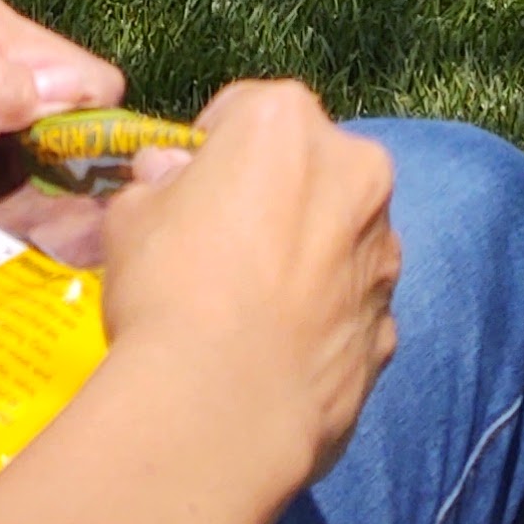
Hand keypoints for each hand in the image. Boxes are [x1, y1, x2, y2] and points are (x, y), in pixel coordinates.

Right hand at [94, 81, 398, 492]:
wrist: (222, 412)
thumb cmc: (169, 287)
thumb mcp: (130, 216)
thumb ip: (159, 185)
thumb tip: (171, 182)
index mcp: (288, 123)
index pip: (243, 111)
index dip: (207, 150)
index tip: (182, 191)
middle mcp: (356, 173)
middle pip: (308, 169)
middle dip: (271, 196)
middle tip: (217, 245)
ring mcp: (384, 256)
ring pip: (338, 238)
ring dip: (305, 256)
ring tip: (247, 311)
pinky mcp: (393, 328)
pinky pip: (349, 306)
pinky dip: (322, 319)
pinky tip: (274, 353)